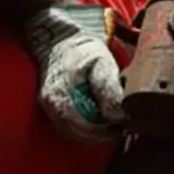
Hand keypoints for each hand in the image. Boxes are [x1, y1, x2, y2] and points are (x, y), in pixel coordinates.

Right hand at [23, 0, 124, 141]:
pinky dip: (83, 128)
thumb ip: (109, 89)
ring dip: (94, 132)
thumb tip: (117, 115)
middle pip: (82, 134)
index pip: (89, 127)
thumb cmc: (83, 49)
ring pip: (74, 134)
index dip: (109, 128)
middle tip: (121, 124)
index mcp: (63, 96)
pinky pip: (68, 128)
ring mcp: (48, 108)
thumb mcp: (102, 62)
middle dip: (103, 132)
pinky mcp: (50, 108)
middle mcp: (52, 106)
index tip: (124, 121)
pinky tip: (96, 119)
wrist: (58, 39)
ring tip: (111, 122)